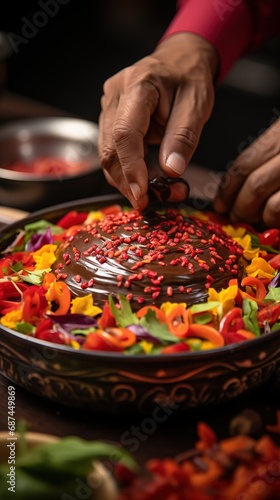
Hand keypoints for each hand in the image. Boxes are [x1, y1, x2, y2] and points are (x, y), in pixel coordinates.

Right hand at [98, 33, 217, 209]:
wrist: (180, 60)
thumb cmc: (190, 78)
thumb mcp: (197, 104)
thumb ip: (183, 137)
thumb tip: (172, 170)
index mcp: (138, 85)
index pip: (125, 133)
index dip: (131, 167)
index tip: (142, 194)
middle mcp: (115, 95)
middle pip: (110, 149)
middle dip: (128, 182)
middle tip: (152, 201)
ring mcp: (108, 106)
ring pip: (108, 155)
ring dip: (128, 180)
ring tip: (158, 192)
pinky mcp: (110, 118)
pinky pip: (114, 152)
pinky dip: (129, 171)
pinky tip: (149, 180)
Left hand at [213, 117, 279, 227]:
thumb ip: (265, 155)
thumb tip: (234, 189)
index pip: (244, 165)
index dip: (227, 190)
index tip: (220, 204)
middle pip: (255, 185)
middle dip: (240, 208)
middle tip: (236, 217)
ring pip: (273, 206)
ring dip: (261, 218)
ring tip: (259, 221)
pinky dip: (276, 221)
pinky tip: (275, 220)